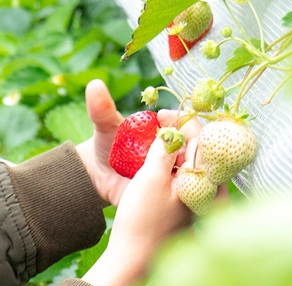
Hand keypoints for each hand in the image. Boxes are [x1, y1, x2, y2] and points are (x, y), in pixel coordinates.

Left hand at [75, 80, 202, 206]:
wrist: (99, 175)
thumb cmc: (106, 146)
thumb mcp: (105, 127)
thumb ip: (102, 109)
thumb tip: (93, 84)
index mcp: (170, 131)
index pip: (190, 124)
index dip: (182, 120)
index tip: (161, 117)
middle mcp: (178, 151)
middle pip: (199, 149)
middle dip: (189, 147)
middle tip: (169, 148)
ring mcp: (176, 173)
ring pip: (195, 173)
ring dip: (187, 171)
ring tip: (168, 170)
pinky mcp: (172, 195)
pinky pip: (185, 194)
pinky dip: (182, 192)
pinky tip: (170, 191)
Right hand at [82, 130, 208, 285]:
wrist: (131, 259)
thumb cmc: (142, 220)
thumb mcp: (151, 178)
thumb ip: (165, 150)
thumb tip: (174, 130)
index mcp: (206, 180)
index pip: (202, 138)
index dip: (182, 120)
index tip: (160, 114)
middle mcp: (209, 191)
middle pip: (200, 151)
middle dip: (181, 134)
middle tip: (160, 125)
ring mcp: (198, 203)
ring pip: (191, 166)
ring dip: (175, 151)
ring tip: (156, 144)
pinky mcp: (186, 211)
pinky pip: (184, 180)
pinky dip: (173, 168)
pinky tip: (158, 166)